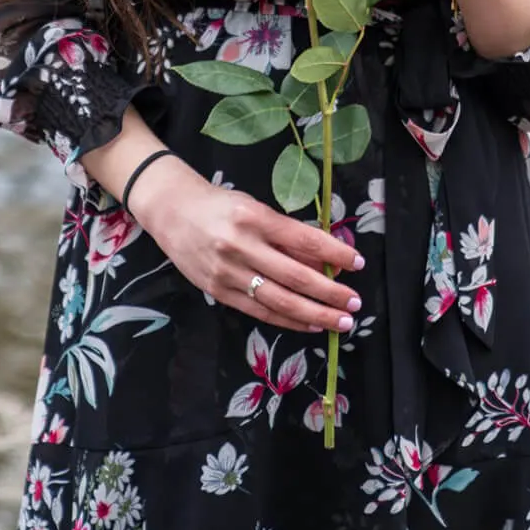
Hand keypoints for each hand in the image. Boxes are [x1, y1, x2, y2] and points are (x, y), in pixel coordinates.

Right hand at [131, 162, 364, 334]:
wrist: (171, 211)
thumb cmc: (220, 205)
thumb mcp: (255, 207)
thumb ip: (286, 234)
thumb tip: (324, 258)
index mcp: (254, 218)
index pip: (304, 239)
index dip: (334, 254)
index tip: (357, 263)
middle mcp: (241, 246)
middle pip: (295, 276)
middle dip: (330, 293)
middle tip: (354, 303)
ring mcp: (228, 273)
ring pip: (280, 301)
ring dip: (315, 314)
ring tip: (340, 322)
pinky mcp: (219, 292)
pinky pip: (260, 311)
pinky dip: (288, 321)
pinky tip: (309, 325)